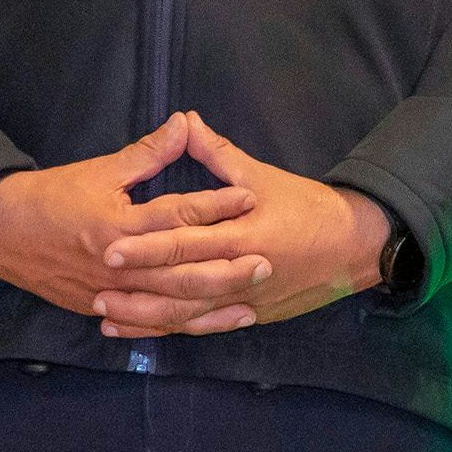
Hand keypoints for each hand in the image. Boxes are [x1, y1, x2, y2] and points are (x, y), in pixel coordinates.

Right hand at [0, 114, 261, 317]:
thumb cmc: (52, 197)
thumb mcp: (100, 170)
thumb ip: (148, 153)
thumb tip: (185, 123)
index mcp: (117, 225)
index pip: (176, 216)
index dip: (215, 206)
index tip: (251, 197)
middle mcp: (116, 265)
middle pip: (179, 271)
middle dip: (225, 268)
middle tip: (267, 262)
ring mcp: (109, 293)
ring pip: (168, 306)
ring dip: (211, 305)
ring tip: (251, 300)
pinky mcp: (102, 309)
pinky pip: (149, 324)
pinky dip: (182, 325)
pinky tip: (213, 323)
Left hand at [89, 116, 389, 337]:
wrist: (354, 245)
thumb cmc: (306, 206)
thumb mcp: (262, 176)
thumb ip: (217, 154)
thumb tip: (184, 120)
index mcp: (245, 235)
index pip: (187, 243)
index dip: (148, 247)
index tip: (110, 246)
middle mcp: (242, 274)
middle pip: (182, 285)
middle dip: (138, 287)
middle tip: (98, 284)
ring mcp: (246, 301)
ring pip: (189, 314)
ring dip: (146, 317)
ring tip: (107, 316)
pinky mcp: (249, 317)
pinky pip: (204, 327)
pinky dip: (170, 330)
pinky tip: (141, 331)